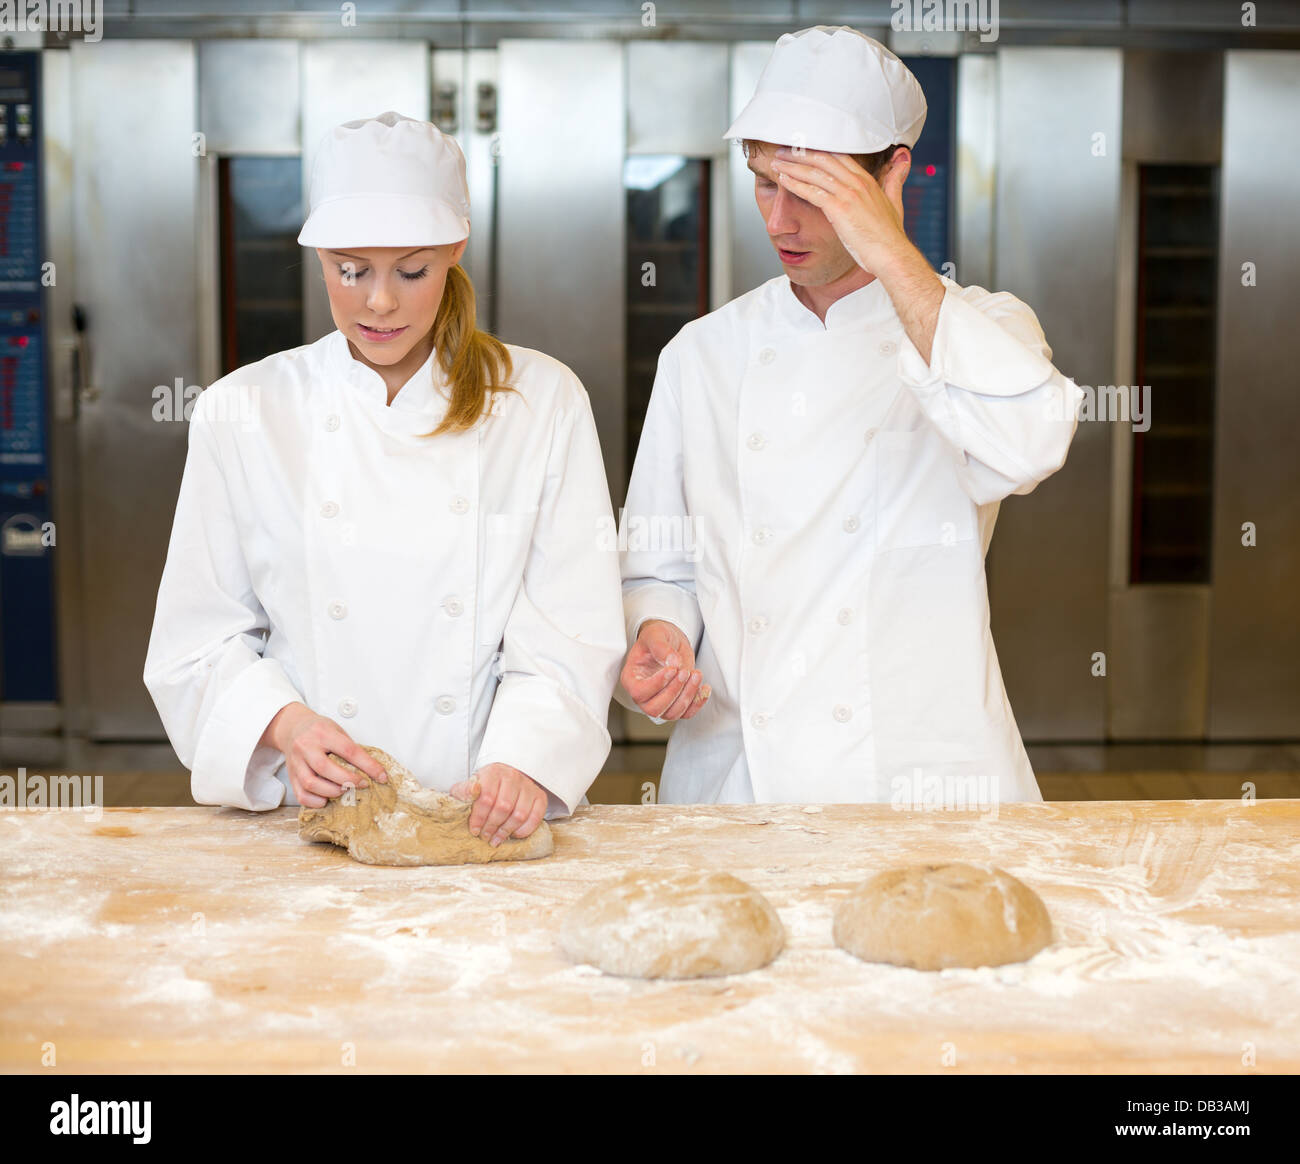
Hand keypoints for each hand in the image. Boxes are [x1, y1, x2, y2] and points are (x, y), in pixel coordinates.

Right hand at [263, 702, 388, 807]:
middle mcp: (306, 747)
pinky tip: (326, 799)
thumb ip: (350, 748)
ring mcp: (296, 762)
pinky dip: (315, 801)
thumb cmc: (319, 730)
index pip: (348, 750)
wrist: (293, 728)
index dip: (368, 765)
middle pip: (325, 768)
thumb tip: (372, 770)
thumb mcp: (337, 730)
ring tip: (345, 791)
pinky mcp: (291, 775)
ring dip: (332, 791)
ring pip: (311, 783)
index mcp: (322, 733)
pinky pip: (301, 794)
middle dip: (348, 780)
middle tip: (363, 784)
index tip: (381, 776)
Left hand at [449, 763, 547, 844]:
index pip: (487, 797)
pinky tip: (514, 833)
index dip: (479, 817)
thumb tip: (473, 790)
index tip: (474, 830)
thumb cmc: (483, 787)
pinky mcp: (540, 796)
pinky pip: (536, 817)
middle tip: (485, 836)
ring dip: (506, 831)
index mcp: (493, 772)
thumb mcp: (467, 787)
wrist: (503, 779)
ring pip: (519, 814)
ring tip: (496, 839)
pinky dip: (525, 830)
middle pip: (503, 807)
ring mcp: (528, 786)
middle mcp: (513, 776)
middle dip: (492, 826)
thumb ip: (464, 790)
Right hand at [619, 619, 710, 720]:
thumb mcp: (655, 635)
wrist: (670, 641)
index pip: (639, 692)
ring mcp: (659, 701)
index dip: (656, 684)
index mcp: (631, 678)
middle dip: (673, 691)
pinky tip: (704, 687)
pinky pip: (686, 713)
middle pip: (654, 709)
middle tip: (685, 671)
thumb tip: (673, 662)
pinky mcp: (676, 703)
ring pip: (672, 713)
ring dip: (688, 696)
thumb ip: (661, 647)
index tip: (672, 669)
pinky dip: (698, 703)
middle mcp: (643, 694)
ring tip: (696, 674)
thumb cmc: (657, 638)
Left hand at [770, 146, 910, 273]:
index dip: (819, 151)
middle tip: (783, 152)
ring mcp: (848, 194)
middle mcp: (857, 182)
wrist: (891, 254)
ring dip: (792, 167)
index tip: (803, 149)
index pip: (839, 157)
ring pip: (815, 173)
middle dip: (801, 154)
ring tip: (776, 163)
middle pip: (824, 159)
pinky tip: (782, 180)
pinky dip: (795, 184)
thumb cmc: (891, 236)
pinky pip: (812, 192)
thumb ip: (895, 179)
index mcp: (867, 180)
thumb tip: (903, 159)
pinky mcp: (840, 208)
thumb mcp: (895, 201)